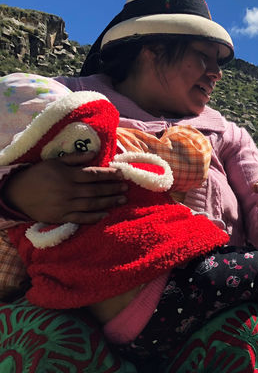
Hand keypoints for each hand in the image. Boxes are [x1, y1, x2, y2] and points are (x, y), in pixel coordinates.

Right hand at [3, 153, 126, 223]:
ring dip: (109, 202)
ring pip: (92, 204)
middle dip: (113, 189)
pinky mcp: (61, 217)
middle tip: (126, 188)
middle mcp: (68, 190)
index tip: (121, 174)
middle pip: (96, 190)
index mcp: (67, 175)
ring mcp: (65, 205)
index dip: (109, 174)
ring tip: (122, 200)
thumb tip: (94, 154)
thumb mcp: (55, 162)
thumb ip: (75, 158)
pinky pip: (80, 218)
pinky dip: (94, 217)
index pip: (93, 174)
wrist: (17, 193)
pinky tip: (106, 215)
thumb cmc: (38, 174)